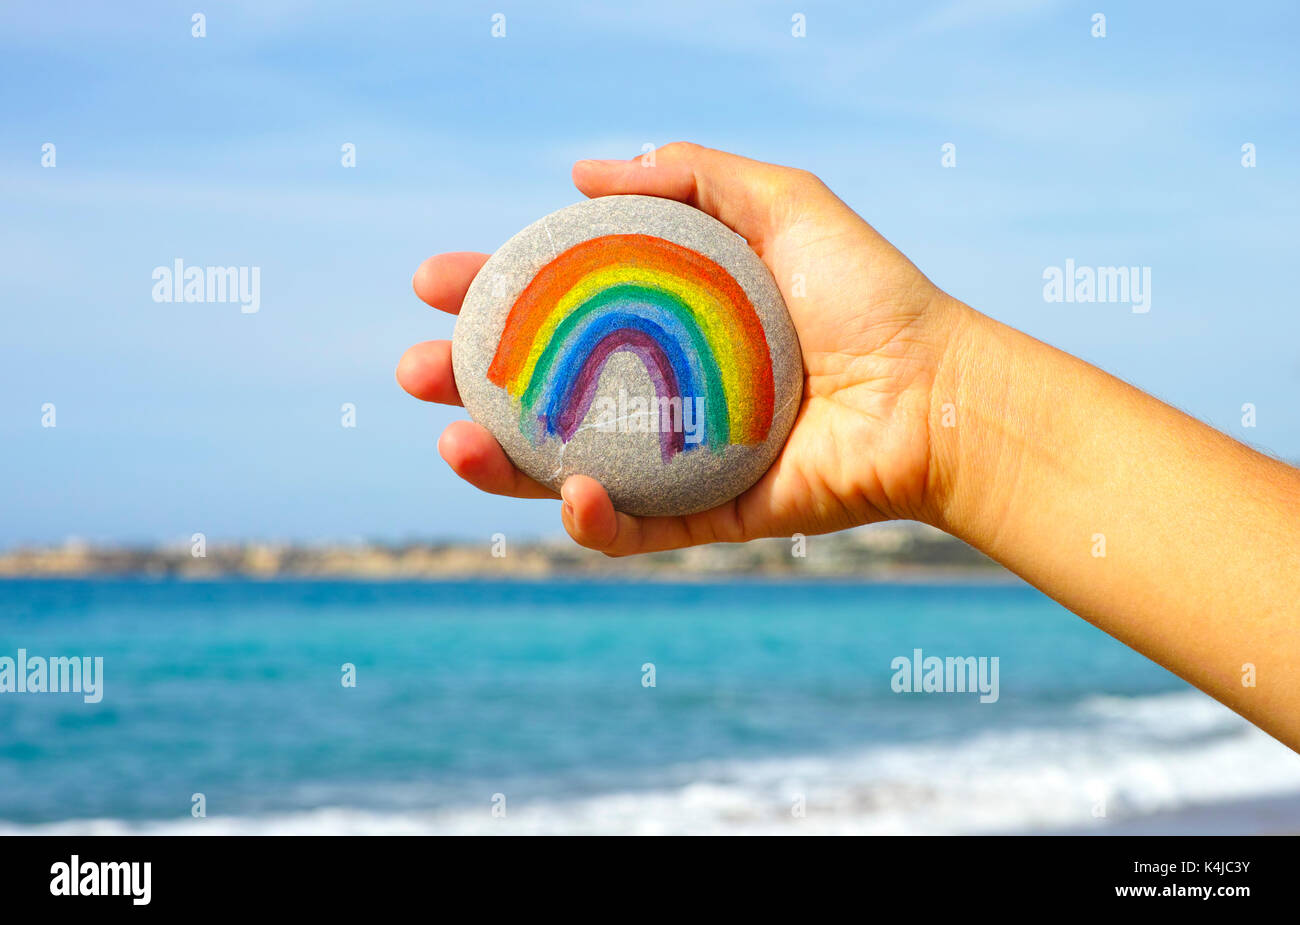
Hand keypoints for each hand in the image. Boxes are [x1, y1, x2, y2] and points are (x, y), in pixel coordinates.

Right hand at [398, 143, 961, 554]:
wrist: (937, 391)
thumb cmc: (869, 294)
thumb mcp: (781, 201)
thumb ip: (691, 172)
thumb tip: (582, 169)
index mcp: (667, 322)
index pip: (555, 310)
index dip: (490, 295)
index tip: (435, 282)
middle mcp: (661, 391)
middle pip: (540, 393)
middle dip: (466, 384)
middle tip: (414, 369)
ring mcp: (680, 459)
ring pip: (565, 471)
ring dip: (497, 465)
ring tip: (449, 441)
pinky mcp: (711, 517)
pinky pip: (637, 529)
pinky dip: (594, 519)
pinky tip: (570, 493)